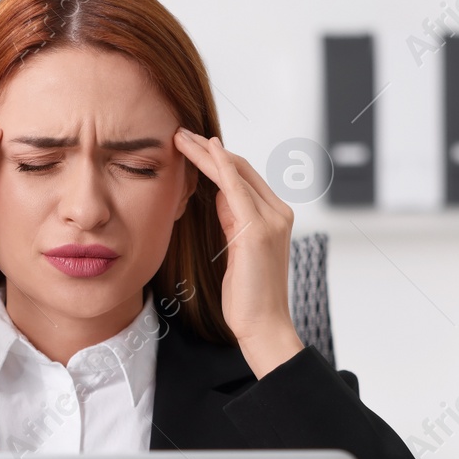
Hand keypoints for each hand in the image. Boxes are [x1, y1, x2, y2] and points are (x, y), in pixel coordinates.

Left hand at [173, 129, 303, 377]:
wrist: (263, 324)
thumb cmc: (248, 295)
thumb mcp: (237, 250)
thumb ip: (232, 221)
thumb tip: (219, 195)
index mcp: (274, 218)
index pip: (243, 178)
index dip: (217, 160)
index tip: (191, 147)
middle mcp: (278, 213)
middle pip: (240, 168)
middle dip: (208, 149)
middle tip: (179, 133)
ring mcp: (271, 219)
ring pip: (234, 172)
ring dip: (205, 152)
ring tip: (179, 138)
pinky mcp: (258, 228)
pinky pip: (236, 187)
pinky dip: (220, 165)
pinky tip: (205, 148)